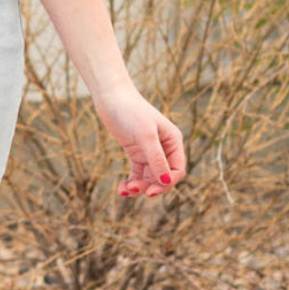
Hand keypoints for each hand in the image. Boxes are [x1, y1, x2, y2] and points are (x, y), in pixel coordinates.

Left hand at [91, 81, 186, 199]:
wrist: (111, 98)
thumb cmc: (131, 112)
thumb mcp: (145, 135)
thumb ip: (156, 158)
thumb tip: (165, 181)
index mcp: (173, 141)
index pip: (177, 170)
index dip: (167, 183)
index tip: (151, 190)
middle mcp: (165, 148)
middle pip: (164, 177)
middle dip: (152, 186)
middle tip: (136, 190)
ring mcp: (150, 152)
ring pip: (150, 178)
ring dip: (140, 187)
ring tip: (125, 189)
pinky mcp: (136, 153)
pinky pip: (138, 174)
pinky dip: (131, 183)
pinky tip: (121, 189)